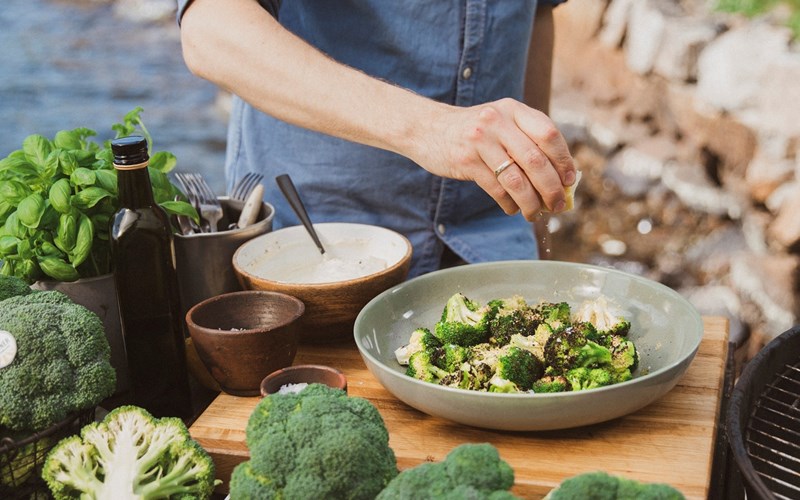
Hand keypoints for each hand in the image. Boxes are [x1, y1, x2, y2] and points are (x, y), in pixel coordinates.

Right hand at [416, 98, 575, 219]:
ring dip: (531, 202)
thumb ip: (527, 141)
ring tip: (535, 213)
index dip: (564, 160)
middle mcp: (498, 121)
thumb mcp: (501, 123)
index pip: (549, 134)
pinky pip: (496, 189)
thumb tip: (560, 179)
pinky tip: (512, 209)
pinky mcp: (465, 160)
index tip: (569, 181)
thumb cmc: (473, 131)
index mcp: (514, 110)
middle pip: (536, 160)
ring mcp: (480, 140)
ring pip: (517, 179)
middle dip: (552, 188)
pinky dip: (509, 204)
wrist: (428, 128)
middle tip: (558, 205)